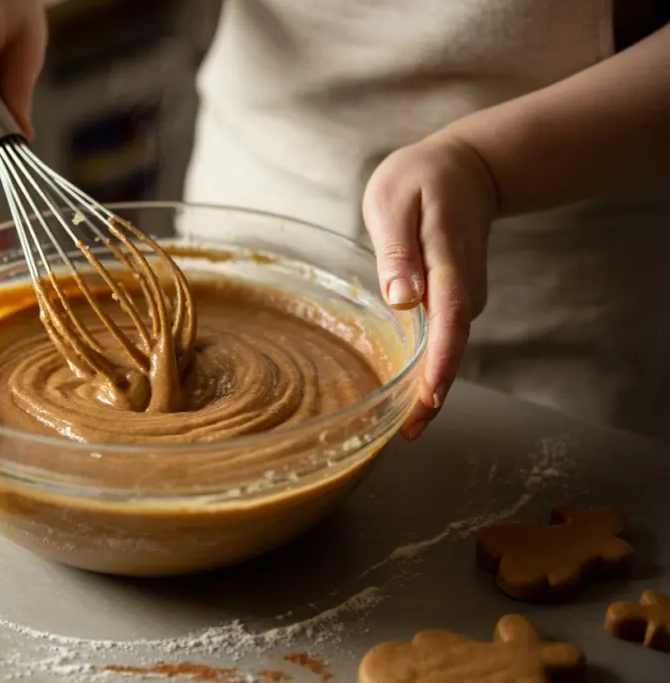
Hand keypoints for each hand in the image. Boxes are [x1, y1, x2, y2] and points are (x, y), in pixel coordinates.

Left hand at [362, 135, 497, 439]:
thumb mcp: (396, 201)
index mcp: (446, 261)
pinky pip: (444, 339)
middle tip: (406, 434)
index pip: (448, 319)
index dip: (440, 363)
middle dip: (432, 392)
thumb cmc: (423, 180)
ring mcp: (465, 295)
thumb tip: (402, 299)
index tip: (429, 401)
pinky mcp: (457, 301)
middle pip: (451, 346)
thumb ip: (397, 249)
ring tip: (403, 426)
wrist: (471, 169)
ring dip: (428, 384)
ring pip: (448, 347)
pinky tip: (407, 391)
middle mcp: (464, 286)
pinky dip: (428, 365)